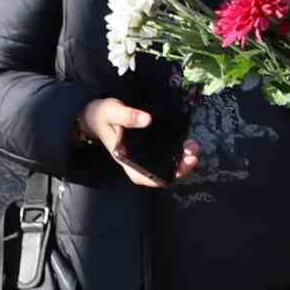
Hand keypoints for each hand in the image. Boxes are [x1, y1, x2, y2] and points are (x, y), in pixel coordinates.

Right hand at [79, 98, 199, 188]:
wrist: (96, 113)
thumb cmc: (102, 115)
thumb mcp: (112, 112)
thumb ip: (127, 115)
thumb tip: (147, 120)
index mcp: (125, 159)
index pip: (144, 177)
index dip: (163, 178)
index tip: (179, 168)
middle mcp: (137, 160)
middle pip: (161, 172)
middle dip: (180, 167)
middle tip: (193, 153)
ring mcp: (145, 154)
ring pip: (167, 163)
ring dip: (182, 158)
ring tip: (194, 146)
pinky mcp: (150, 145)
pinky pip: (167, 152)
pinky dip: (179, 149)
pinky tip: (188, 141)